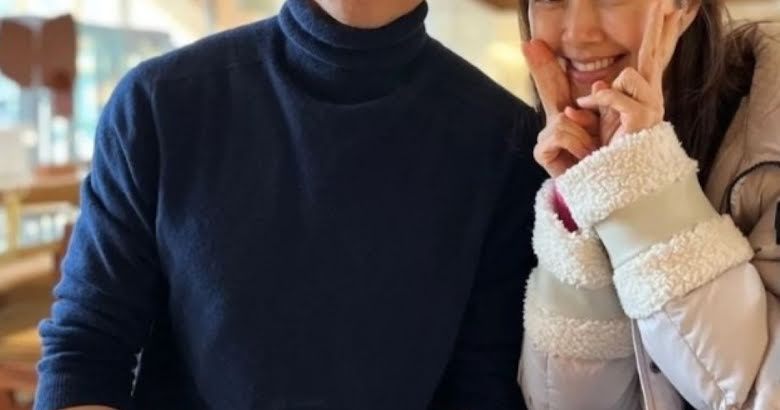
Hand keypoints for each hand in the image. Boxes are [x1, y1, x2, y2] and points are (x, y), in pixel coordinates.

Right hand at [522, 39, 599, 176]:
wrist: (606, 191)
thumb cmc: (610, 160)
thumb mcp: (611, 128)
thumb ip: (604, 107)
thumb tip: (596, 85)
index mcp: (571, 114)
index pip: (556, 84)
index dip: (544, 64)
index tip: (532, 44)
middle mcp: (555, 122)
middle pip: (547, 89)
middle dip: (541, 66)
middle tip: (530, 45)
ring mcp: (546, 136)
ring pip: (565, 119)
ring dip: (586, 134)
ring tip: (593, 151)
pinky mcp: (541, 151)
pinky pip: (562, 134)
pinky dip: (579, 145)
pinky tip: (584, 158)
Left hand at [576, 1, 683, 144]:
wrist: (613, 179)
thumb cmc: (607, 152)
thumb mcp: (600, 119)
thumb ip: (602, 98)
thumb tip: (600, 83)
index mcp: (643, 96)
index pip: (654, 60)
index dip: (661, 35)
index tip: (669, 10)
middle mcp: (652, 99)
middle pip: (655, 56)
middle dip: (657, 28)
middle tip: (661, 2)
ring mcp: (651, 109)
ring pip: (629, 76)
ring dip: (604, 92)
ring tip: (588, 108)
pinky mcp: (641, 118)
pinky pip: (613, 95)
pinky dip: (596, 101)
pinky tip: (584, 110)